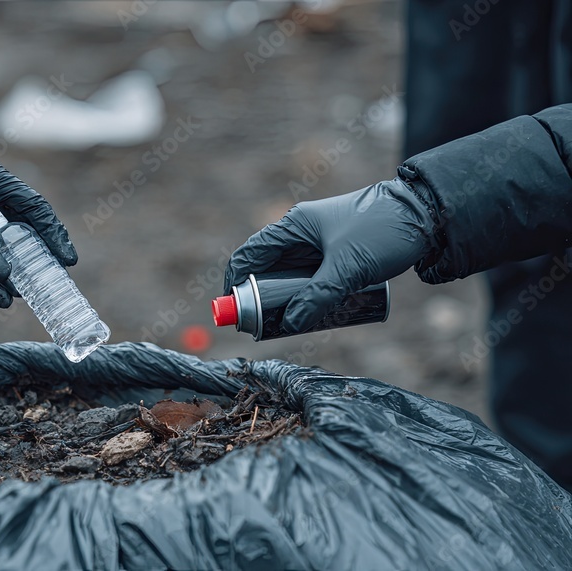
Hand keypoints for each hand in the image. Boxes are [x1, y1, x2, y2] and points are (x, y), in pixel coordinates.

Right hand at [223, 178, 436, 332]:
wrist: (431, 215)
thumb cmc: (383, 231)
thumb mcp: (347, 268)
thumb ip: (317, 297)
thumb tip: (291, 324)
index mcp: (295, 225)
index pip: (250, 253)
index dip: (235, 282)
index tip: (234, 311)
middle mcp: (303, 234)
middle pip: (269, 270)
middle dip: (262, 299)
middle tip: (263, 327)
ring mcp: (322, 245)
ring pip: (293, 278)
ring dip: (289, 301)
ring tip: (289, 327)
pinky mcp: (340, 256)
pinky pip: (315, 280)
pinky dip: (310, 298)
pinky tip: (316, 317)